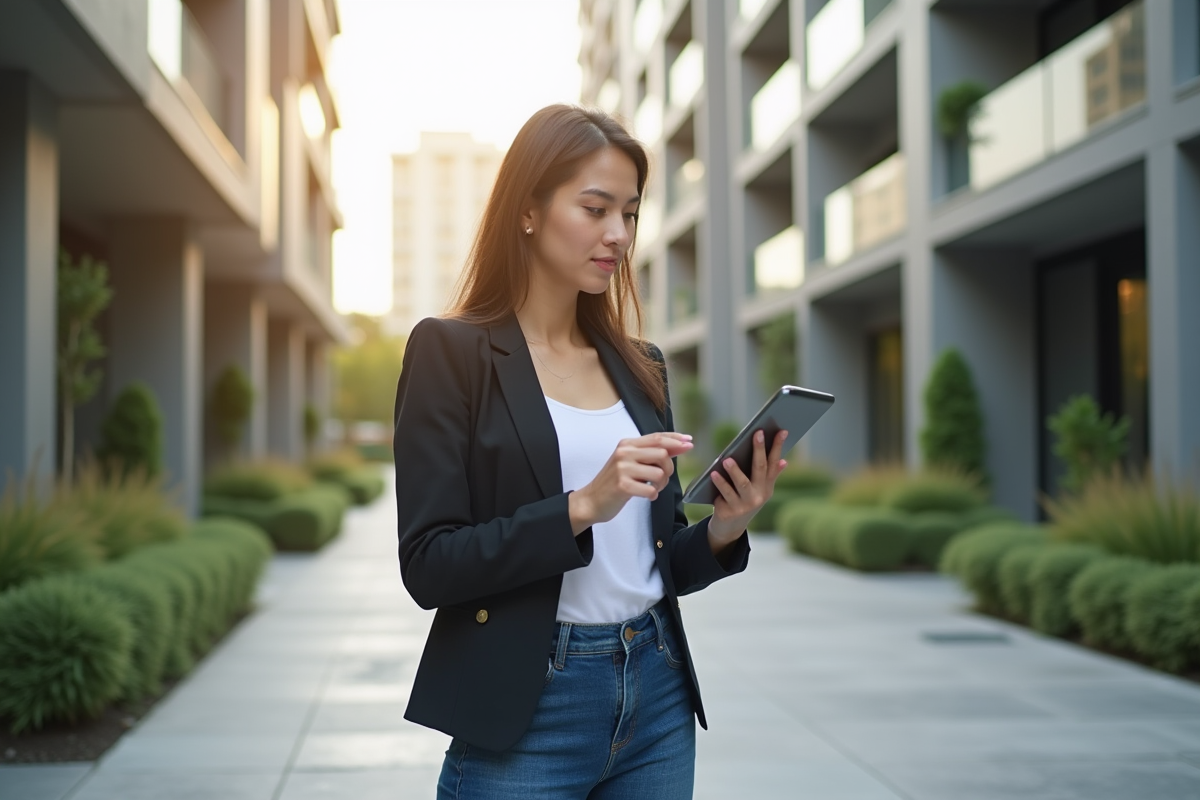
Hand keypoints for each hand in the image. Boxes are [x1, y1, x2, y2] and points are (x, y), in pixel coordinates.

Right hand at [569, 432, 692, 534]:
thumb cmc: (614, 482)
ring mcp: (622, 469)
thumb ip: (652, 453)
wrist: (591, 501)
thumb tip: (681, 445)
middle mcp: (624, 453)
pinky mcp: (623, 486)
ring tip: (651, 488)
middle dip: (669, 469)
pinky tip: (645, 496)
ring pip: (660, 473)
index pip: (657, 437)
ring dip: (661, 485)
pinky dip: (653, 495)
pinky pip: (651, 490)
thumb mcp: (631, 462)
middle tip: (660, 479)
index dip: (675, 439)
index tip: (689, 442)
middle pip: (662, 454)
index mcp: (627, 444)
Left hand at [707, 429, 787, 547]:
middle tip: (758, 433)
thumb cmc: (743, 501)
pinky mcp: (731, 511)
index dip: (778, 447)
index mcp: (767, 486)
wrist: (730, 527)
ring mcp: (746, 504)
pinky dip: (720, 483)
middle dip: (760, 450)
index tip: (782, 431)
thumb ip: (769, 476)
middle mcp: (759, 495)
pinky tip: (713, 474)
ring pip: (742, 484)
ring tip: (727, 459)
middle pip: (761, 469)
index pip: (774, 463)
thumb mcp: (757, 490)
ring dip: (735, 471)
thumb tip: (784, 462)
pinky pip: (725, 494)